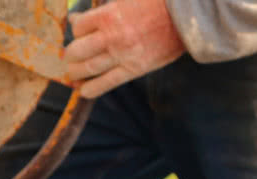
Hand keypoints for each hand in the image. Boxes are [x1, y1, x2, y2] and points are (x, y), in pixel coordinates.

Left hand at [65, 0, 185, 98]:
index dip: (76, 29)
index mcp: (108, 15)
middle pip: (77, 50)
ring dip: (75, 73)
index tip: (78, 32)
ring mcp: (122, 54)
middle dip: (70, 55)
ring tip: (73, 74)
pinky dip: (91, 90)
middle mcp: (111, 36)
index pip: (78, 27)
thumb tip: (76, 18)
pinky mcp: (134, 69)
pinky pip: (106, 84)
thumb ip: (103, 9)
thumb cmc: (157, 3)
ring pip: (87, 68)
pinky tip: (84, 91)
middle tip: (70, 57)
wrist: (187, 16)